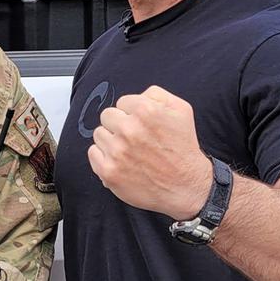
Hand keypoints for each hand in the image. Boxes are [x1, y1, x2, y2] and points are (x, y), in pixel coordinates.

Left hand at [88, 85, 211, 219]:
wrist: (186, 186)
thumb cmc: (183, 147)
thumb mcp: (181, 110)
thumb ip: (156, 94)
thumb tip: (136, 95)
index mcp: (145, 111)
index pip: (122, 102)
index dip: (132, 114)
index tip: (142, 126)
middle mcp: (129, 129)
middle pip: (107, 116)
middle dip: (119, 125)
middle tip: (135, 138)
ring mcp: (117, 151)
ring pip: (99, 134)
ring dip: (111, 141)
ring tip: (130, 151)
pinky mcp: (109, 171)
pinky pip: (93, 152)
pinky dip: (103, 157)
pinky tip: (121, 161)